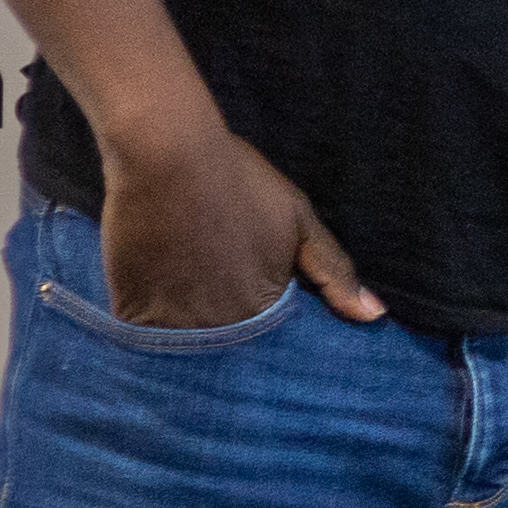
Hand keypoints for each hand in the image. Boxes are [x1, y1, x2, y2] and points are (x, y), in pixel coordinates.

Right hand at [104, 120, 378, 329]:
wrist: (168, 155)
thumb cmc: (239, 182)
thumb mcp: (299, 220)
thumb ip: (334, 273)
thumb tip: (374, 317)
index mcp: (265, 309)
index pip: (271, 346)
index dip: (264, 331)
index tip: (255, 312)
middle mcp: (221, 327)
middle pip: (227, 352)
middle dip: (226, 336)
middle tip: (215, 295)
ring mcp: (175, 323)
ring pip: (186, 348)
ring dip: (189, 332)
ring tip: (187, 292)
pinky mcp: (133, 313)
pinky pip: (145, 338)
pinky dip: (151, 324)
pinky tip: (158, 291)